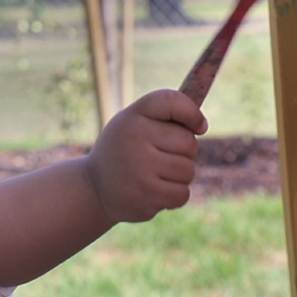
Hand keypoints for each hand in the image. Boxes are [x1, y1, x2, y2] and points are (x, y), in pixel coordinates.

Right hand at [85, 89, 207, 222]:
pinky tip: (153, 192)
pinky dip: (173, 195)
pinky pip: (182, 193)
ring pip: (187, 170)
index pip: (172, 101)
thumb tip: (202, 125)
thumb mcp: (134, 124)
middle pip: (188, 142)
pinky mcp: (146, 194)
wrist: (94, 187)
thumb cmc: (124, 150)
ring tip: (153, 176)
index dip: (192, 113)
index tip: (199, 127)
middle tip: (159, 157)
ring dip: (178, 177)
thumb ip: (165, 116)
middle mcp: (134, 137)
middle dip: (183, 152)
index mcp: (132, 116)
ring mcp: (140, 167)